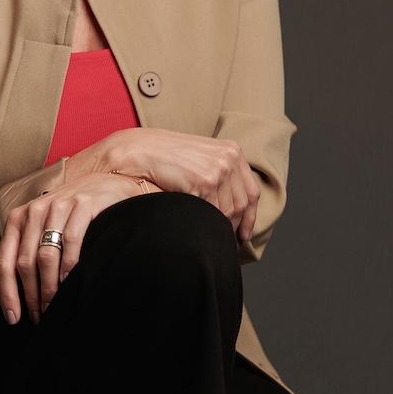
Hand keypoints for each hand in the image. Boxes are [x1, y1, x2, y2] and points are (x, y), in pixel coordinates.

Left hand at [0, 166, 157, 324]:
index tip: (13, 318)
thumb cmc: (70, 213)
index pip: (4, 262)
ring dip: (49, 287)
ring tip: (55, 306)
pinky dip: (69, 266)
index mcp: (18, 219)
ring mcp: (58, 206)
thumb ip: (17, 256)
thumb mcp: (39, 230)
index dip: (7, 293)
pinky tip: (71, 282)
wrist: (106, 181)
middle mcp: (34, 211)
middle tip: (40, 317)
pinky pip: (71, 241)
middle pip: (24, 263)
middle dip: (30, 295)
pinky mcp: (83, 205)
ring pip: (45, 255)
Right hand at [98, 129, 261, 249]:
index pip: (251, 191)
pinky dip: (202, 222)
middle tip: (225, 242)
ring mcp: (217, 170)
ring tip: (207, 236)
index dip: (250, 217)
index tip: (244, 234)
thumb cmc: (166, 157)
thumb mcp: (201, 160)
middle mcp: (229, 159)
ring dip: (216, 227)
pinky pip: (209, 212)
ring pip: (226, 212)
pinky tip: (195, 227)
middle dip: (233, 226)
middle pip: (240, 204)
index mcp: (232, 151)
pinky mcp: (202, 182)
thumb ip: (218, 176)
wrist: (141, 151)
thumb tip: (232, 209)